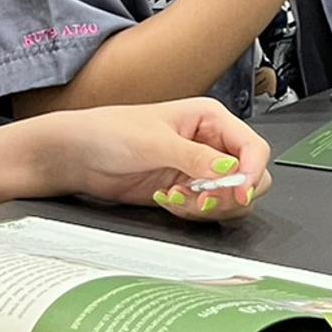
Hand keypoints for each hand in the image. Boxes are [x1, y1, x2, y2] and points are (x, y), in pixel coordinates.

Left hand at [36, 98, 271, 221]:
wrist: (77, 156)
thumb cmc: (109, 132)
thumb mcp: (156, 142)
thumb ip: (198, 158)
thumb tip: (232, 171)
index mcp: (211, 119)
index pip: (253, 148)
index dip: (252, 172)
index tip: (238, 193)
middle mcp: (210, 143)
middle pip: (249, 177)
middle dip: (228, 194)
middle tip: (200, 199)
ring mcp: (199, 169)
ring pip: (230, 198)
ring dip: (207, 206)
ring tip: (176, 198)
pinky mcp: (186, 190)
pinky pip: (207, 210)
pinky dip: (191, 212)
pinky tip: (167, 200)